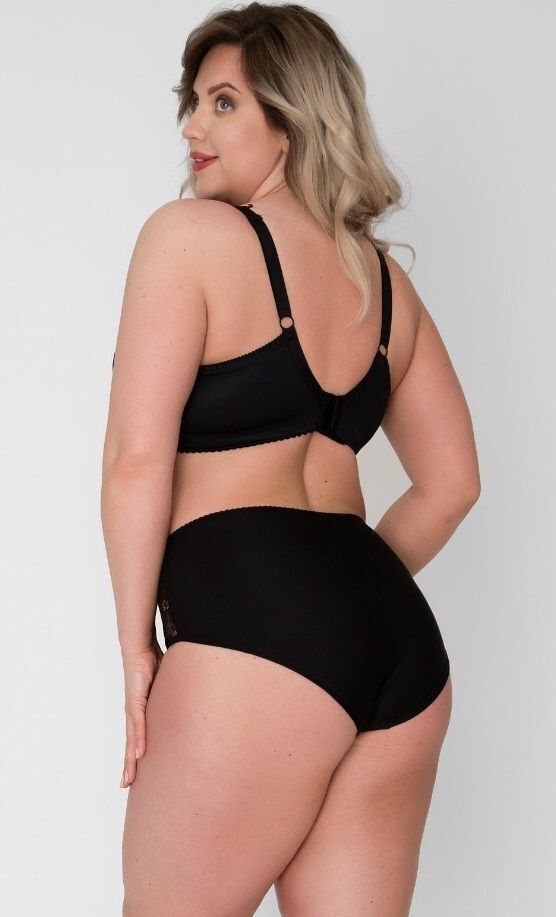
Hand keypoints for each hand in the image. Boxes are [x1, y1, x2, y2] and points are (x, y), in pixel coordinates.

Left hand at [120, 638, 163, 787]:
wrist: (139, 646)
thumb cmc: (151, 661)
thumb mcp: (166, 684)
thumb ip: (173, 694)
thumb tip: (190, 697)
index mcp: (141, 711)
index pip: (138, 738)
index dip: (136, 756)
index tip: (135, 773)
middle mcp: (134, 712)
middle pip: (131, 744)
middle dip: (129, 765)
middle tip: (126, 785)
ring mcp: (133, 707)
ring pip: (131, 739)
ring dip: (130, 759)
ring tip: (129, 778)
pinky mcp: (135, 700)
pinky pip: (137, 723)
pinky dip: (137, 738)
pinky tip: (138, 753)